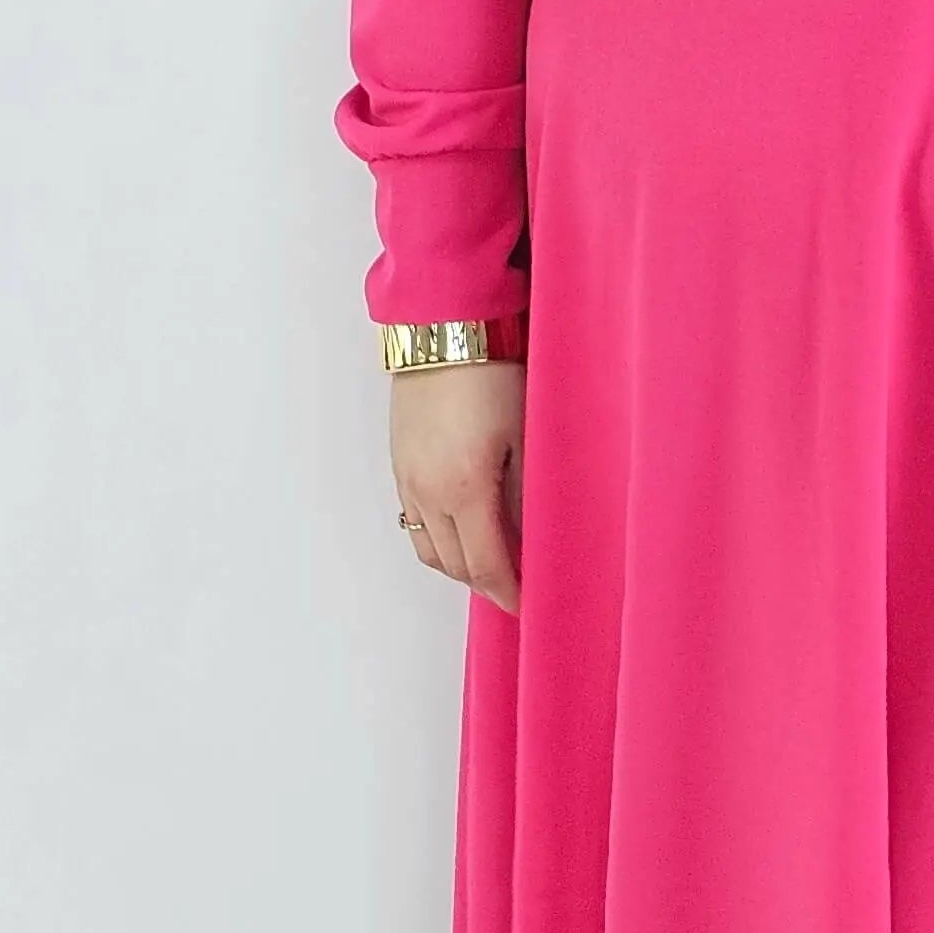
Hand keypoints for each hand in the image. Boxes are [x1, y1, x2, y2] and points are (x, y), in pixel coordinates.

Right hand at [391, 359, 525, 611]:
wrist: (443, 327)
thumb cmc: (491, 372)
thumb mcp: (525, 435)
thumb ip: (526, 492)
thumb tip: (533, 532)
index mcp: (464, 491)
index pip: (486, 566)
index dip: (508, 592)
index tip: (527, 605)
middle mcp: (428, 493)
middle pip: (454, 565)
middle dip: (486, 583)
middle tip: (516, 587)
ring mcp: (408, 479)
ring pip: (429, 547)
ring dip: (459, 565)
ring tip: (492, 562)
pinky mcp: (399, 462)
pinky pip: (414, 520)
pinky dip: (439, 537)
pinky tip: (465, 527)